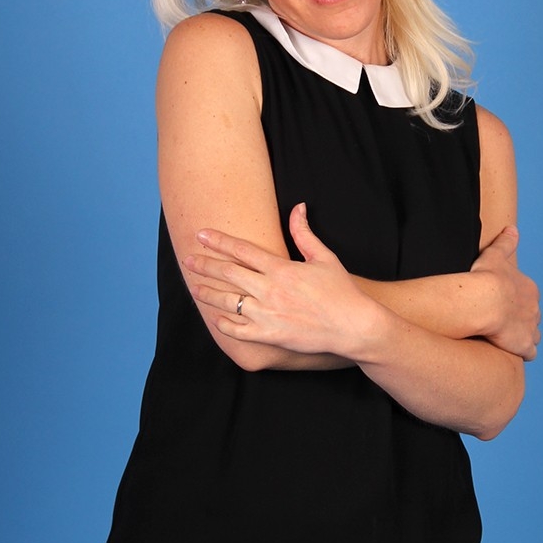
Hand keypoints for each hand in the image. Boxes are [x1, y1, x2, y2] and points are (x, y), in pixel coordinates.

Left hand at [184, 203, 377, 356]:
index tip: (201, 234)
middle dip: (205, 265)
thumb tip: (298, 207)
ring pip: (228, 302)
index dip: (218, 241)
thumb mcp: (324, 257)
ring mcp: (267, 314)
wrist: (353, 327)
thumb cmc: (341, 291)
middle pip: (228, 274)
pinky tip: (216, 319)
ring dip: (208, 294)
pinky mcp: (270, 335)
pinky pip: (239, 330)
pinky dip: (225, 324)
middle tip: (189, 259)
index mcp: (281, 269)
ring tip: (195, 288)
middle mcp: (270, 290)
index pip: (242, 250)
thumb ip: (304, 233)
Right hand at [470, 227, 540, 360]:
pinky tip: (510, 352)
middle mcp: (535, 309)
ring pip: (534, 335)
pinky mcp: (524, 345)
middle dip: (521, 320)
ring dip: (524, 337)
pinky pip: (529, 353)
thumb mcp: (495, 255)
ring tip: (507, 340)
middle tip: (502, 323)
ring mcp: (531, 329)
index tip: (503, 304)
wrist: (484, 301)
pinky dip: (522, 353)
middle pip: (532, 316)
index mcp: (529, 289)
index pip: (528, 297)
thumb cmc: (486, 277)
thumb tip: (512, 229)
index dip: (516, 302)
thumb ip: (505, 243)